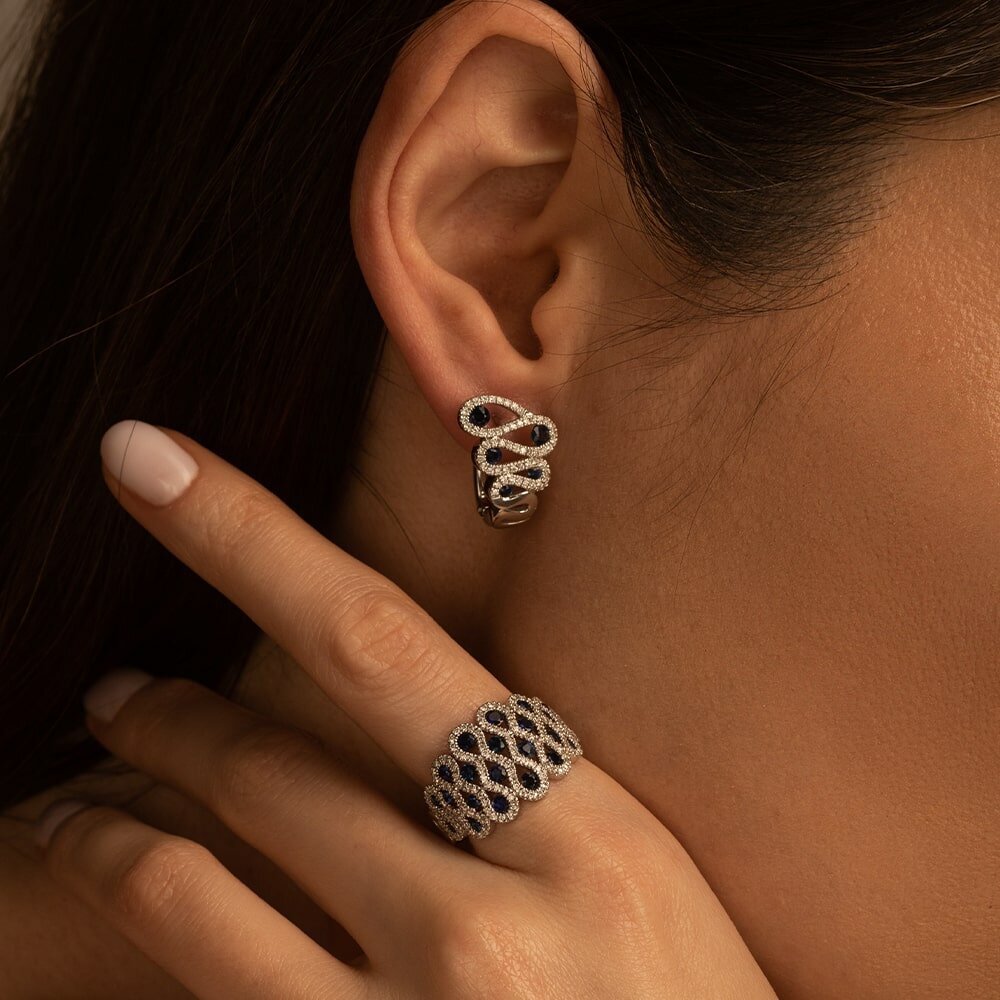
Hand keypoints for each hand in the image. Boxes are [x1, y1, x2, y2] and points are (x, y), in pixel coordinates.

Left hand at [35, 421, 775, 999]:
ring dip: (115, 829)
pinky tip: (127, 893)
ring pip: (197, 894)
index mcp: (593, 840)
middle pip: (273, 769)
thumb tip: (425, 727)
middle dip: (167, 714)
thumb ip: (538, 800)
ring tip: (75, 802)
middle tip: (115, 690)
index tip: (151, 463)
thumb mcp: (650, 890)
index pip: (381, 643)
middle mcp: (491, 939)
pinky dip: (145, 923)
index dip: (249, 537)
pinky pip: (203, 993)